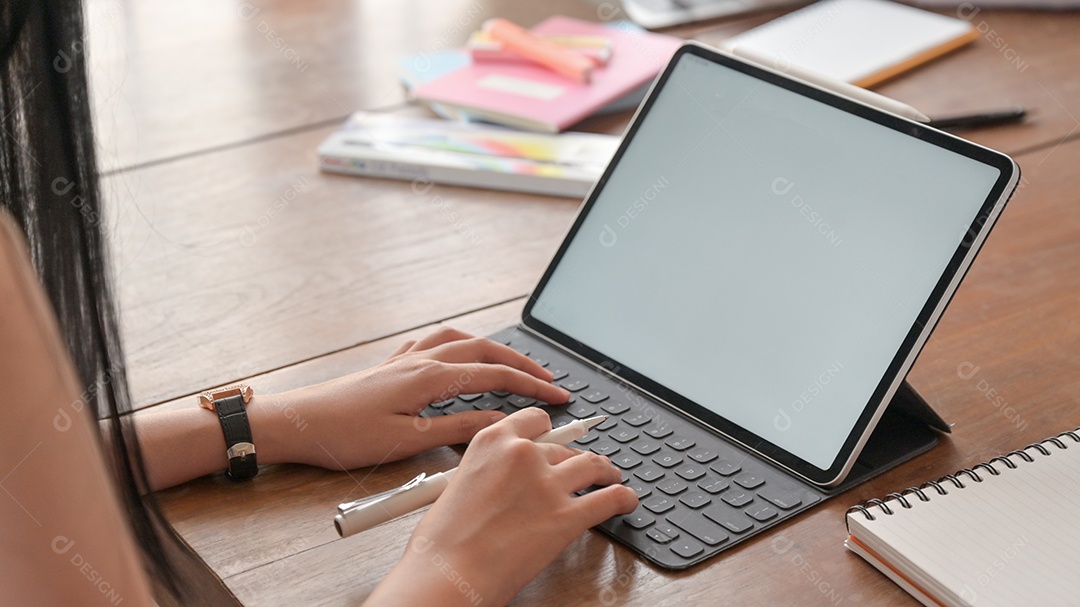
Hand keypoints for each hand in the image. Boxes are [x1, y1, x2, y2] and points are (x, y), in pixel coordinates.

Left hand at [252, 327, 570, 470]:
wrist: (298, 422)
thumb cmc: (345, 435)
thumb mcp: (406, 441)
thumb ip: (456, 428)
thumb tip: (498, 422)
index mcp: (429, 377)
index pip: (495, 376)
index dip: (532, 386)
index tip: (560, 397)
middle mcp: (421, 360)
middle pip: (485, 350)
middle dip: (522, 362)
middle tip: (549, 379)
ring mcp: (405, 358)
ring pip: (462, 340)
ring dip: (493, 348)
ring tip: (515, 363)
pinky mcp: (392, 365)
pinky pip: (437, 343)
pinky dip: (462, 345)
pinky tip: (462, 356)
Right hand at [366, 408, 638, 605]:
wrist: (447, 574)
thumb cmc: (441, 542)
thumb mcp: (457, 486)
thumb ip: (488, 472)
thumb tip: (503, 482)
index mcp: (492, 442)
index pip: (534, 420)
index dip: (551, 432)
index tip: (558, 439)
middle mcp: (524, 454)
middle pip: (565, 447)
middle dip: (575, 459)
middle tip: (583, 469)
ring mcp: (548, 483)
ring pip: (593, 465)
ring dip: (605, 472)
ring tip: (611, 478)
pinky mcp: (568, 516)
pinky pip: (610, 499)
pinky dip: (624, 499)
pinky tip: (627, 502)